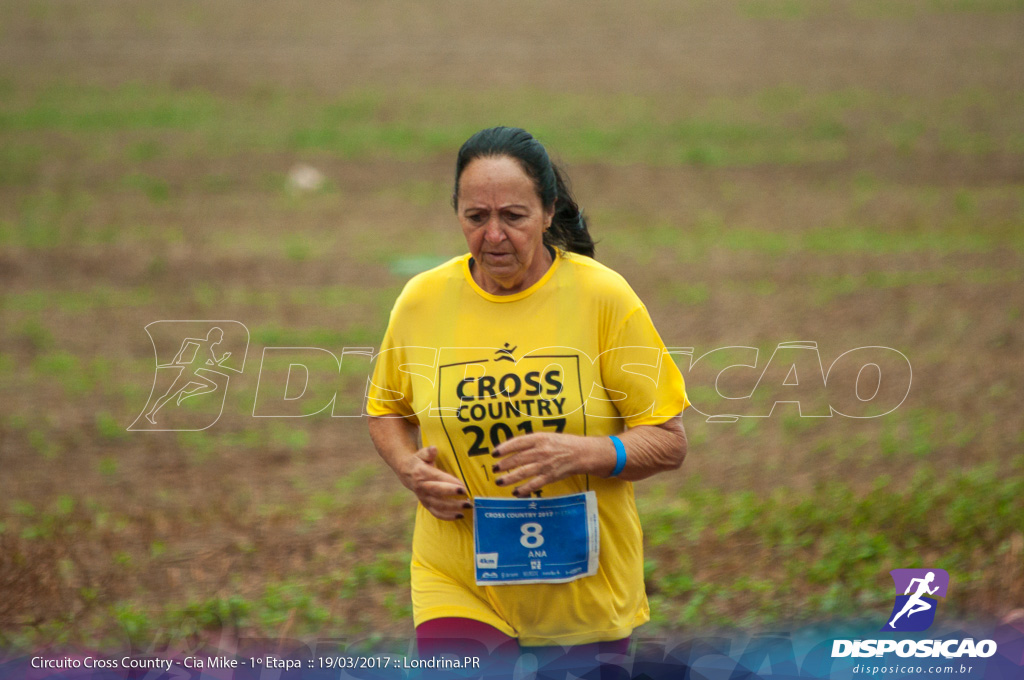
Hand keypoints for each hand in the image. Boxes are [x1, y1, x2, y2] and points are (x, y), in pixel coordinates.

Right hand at [399, 446, 470, 520]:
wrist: (406, 472)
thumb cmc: (419, 461)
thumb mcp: (422, 453)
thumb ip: (428, 452)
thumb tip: (433, 449)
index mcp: (422, 473)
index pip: (437, 478)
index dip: (450, 482)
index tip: (462, 486)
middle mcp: (421, 487)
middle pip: (437, 492)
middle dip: (452, 495)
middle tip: (467, 496)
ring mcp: (423, 498)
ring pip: (438, 505)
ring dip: (453, 508)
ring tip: (467, 506)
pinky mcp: (426, 505)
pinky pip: (436, 513)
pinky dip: (447, 516)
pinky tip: (459, 516)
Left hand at [491, 433, 610, 496]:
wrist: (582, 453)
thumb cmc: (563, 443)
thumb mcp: (547, 436)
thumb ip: (531, 442)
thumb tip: (512, 448)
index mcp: (539, 438)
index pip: (517, 442)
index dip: (504, 448)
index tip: (494, 453)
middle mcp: (541, 451)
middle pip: (517, 459)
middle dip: (504, 465)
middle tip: (494, 468)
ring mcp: (545, 464)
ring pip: (523, 472)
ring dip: (509, 478)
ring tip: (499, 481)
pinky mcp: (550, 476)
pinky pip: (534, 484)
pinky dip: (524, 489)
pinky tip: (515, 492)